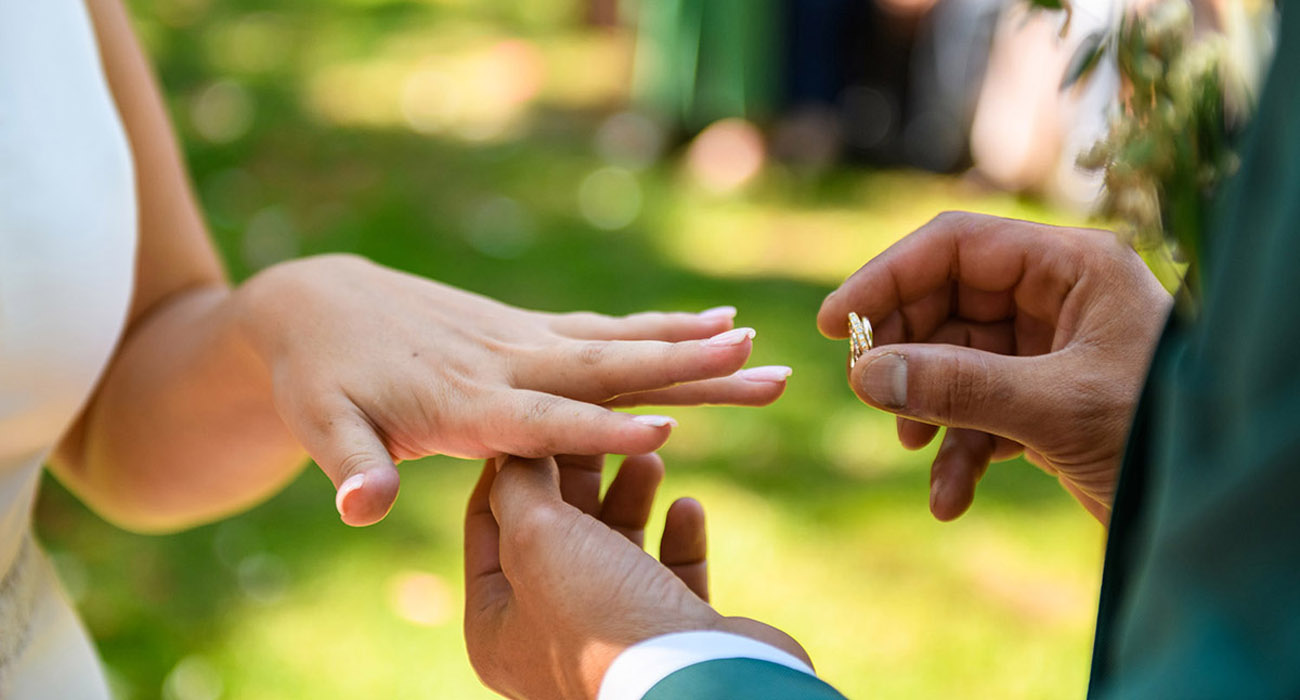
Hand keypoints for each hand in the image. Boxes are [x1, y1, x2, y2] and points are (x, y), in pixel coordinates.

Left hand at [234, 254, 789, 525]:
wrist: (321, 303)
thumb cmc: (320, 377)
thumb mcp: (321, 423)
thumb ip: (351, 464)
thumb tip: (362, 509)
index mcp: (464, 402)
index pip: (542, 421)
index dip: (600, 430)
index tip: (666, 429)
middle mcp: (507, 364)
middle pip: (607, 370)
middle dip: (685, 372)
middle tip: (757, 367)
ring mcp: (524, 342)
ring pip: (620, 345)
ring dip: (689, 345)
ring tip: (755, 342)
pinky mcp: (531, 331)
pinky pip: (607, 332)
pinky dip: (660, 328)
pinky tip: (711, 323)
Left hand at [464, 454, 808, 699]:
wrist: (695, 683)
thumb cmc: (601, 614)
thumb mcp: (538, 538)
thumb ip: (521, 487)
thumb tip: (517, 448)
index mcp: (498, 624)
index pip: (489, 524)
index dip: (512, 466)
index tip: (539, 414)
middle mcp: (550, 634)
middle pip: (556, 531)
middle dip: (579, 474)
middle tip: (600, 422)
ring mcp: (612, 635)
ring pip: (615, 547)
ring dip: (631, 496)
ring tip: (650, 457)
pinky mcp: (671, 634)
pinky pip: (669, 573)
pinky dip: (676, 535)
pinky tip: (688, 505)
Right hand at [818, 212, 1171, 522]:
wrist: (1217, 516)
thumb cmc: (1161, 436)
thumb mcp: (1055, 408)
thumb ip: (957, 386)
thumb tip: (866, 375)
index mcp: (1071, 267)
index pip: (957, 246)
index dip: (889, 277)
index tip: (837, 324)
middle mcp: (1057, 299)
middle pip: (945, 302)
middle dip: (906, 353)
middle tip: (869, 392)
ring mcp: (1048, 353)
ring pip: (954, 364)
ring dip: (928, 411)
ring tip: (914, 447)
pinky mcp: (1044, 404)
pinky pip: (978, 413)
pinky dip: (957, 453)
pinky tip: (950, 498)